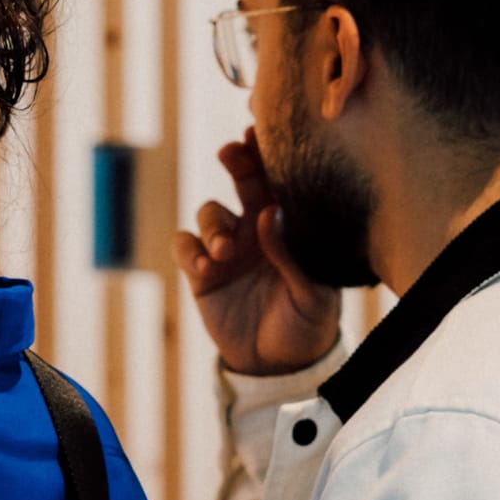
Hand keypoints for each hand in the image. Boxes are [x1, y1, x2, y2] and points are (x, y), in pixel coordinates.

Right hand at [173, 127, 341, 375]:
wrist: (279, 367)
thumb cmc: (308, 325)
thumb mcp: (314, 295)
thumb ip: (292, 254)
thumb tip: (270, 213)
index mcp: (290, 227)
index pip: (282, 180)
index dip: (270, 153)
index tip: (261, 132)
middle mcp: (257, 229)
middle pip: (243, 179)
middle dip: (237, 161)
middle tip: (232, 153)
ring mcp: (227, 248)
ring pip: (210, 212)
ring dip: (215, 223)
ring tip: (225, 251)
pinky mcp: (201, 273)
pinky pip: (186, 246)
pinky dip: (190, 249)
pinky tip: (205, 266)